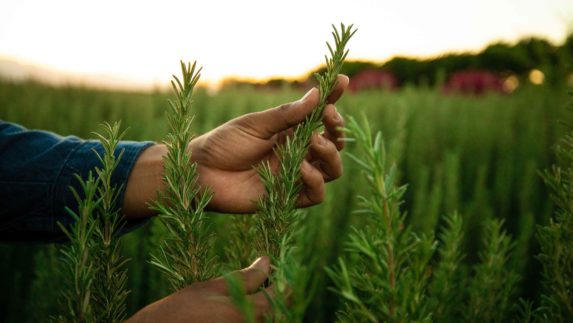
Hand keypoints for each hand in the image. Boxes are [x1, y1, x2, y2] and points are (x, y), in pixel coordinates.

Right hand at [126, 257, 272, 322]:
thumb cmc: (182, 309)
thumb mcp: (214, 287)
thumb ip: (246, 277)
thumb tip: (267, 262)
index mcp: (249, 313)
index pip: (282, 296)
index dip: (286, 280)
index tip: (281, 268)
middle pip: (280, 313)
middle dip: (278, 295)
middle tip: (269, 279)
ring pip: (269, 321)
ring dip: (268, 307)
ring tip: (256, 291)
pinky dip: (256, 316)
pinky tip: (243, 307)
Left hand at [189, 75, 348, 212]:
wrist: (200, 173)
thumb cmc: (224, 143)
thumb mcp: (255, 124)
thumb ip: (287, 114)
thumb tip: (317, 93)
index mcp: (290, 132)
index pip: (320, 116)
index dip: (333, 100)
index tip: (341, 83)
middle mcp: (297, 153)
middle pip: (334, 144)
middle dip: (336, 129)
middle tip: (327, 117)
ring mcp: (294, 176)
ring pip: (332, 169)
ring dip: (330, 154)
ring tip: (314, 142)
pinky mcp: (287, 197)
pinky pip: (316, 194)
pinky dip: (315, 180)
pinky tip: (302, 167)